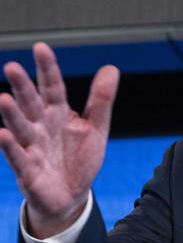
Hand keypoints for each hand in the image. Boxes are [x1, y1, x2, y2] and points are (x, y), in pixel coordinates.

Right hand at [0, 43, 118, 237]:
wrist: (72, 195)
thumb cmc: (80, 158)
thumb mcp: (96, 127)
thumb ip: (102, 99)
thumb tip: (111, 68)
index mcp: (58, 113)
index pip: (52, 87)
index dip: (47, 68)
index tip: (41, 47)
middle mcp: (41, 127)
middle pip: (31, 103)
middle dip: (22, 86)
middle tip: (12, 66)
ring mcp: (32, 147)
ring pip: (20, 127)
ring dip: (12, 114)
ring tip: (3, 98)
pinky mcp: (28, 170)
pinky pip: (17, 157)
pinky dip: (9, 146)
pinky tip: (2, 134)